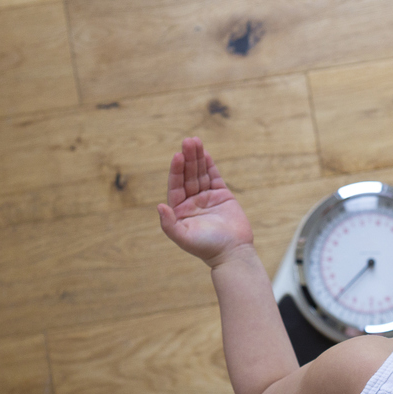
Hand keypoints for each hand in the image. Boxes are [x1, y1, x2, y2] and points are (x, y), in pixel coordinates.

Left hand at [157, 137, 253, 266]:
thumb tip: (160, 206)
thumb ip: (169, 224)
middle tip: (188, 140)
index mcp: (180, 211)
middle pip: (188, 175)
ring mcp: (206, 198)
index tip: (178, 156)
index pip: (176, 185)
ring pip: (200, 173)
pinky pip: (214, 177)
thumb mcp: (184, 237)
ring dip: (197, 157)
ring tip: (195, 141)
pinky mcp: (222, 196)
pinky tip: (205, 153)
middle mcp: (191, 202)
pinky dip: (209, 165)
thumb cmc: (207, 247)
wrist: (233, 252)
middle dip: (188, 158)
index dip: (177, 170)